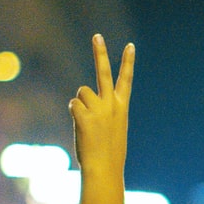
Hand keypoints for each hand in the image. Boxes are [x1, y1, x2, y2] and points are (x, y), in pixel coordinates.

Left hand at [69, 34, 134, 172]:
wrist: (104, 168)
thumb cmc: (109, 152)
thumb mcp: (113, 129)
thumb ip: (103, 112)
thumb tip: (82, 102)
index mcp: (122, 107)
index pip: (126, 80)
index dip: (128, 62)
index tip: (130, 46)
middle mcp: (112, 104)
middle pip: (104, 72)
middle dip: (101, 53)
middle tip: (97, 36)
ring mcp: (98, 109)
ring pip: (82, 93)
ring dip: (81, 105)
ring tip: (88, 124)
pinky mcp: (84, 115)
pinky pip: (73, 105)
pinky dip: (74, 115)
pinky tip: (81, 128)